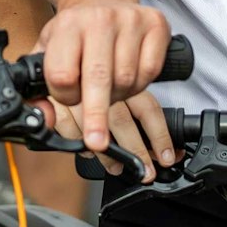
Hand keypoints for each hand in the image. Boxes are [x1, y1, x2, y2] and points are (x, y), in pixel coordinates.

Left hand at [33, 0, 169, 153]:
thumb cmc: (74, 32)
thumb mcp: (45, 52)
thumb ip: (36, 89)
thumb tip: (42, 119)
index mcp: (67, 25)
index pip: (64, 74)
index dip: (65, 96)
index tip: (69, 98)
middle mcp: (98, 19)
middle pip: (98, 78)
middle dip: (96, 116)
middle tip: (96, 141)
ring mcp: (130, 19)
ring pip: (127, 80)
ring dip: (119, 96)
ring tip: (110, 87)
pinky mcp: (155, 23)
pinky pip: (151, 71)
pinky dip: (141, 84)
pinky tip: (130, 76)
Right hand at [50, 87, 173, 182]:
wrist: (60, 54)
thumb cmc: (94, 77)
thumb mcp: (122, 88)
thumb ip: (141, 116)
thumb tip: (171, 152)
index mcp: (124, 79)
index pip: (147, 108)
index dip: (160, 136)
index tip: (167, 158)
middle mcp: (103, 85)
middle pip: (123, 122)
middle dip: (137, 152)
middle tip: (146, 172)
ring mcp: (78, 92)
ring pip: (96, 127)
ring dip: (108, 154)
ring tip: (117, 167)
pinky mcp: (55, 100)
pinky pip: (70, 128)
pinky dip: (80, 144)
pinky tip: (89, 152)